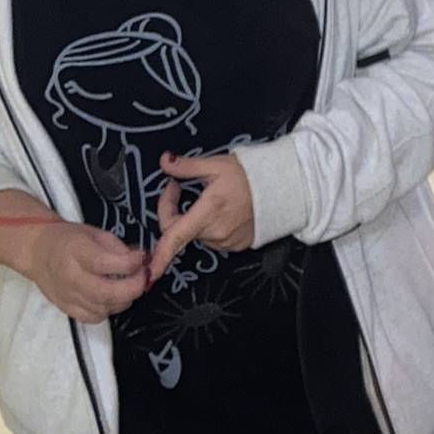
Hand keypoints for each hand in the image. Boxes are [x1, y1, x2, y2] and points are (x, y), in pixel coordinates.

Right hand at [24, 221, 148, 324]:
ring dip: (124, 299)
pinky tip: (111, 298)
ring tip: (127, 286)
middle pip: (107, 292)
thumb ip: (119, 249)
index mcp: (77, 252)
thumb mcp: (96, 234)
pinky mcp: (67, 309)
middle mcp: (71, 276)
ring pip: (105, 308)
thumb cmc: (69, 240)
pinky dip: (108, 310)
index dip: (131, 263)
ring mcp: (68, 296)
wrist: (38, 252)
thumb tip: (142, 262)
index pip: (105, 263)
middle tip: (143, 278)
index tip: (142, 258)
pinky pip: (94, 318)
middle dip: (134, 287)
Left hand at [150, 152, 254, 283]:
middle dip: (174, 211)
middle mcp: (216, 232)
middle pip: (182, 231)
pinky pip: (215, 239)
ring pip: (198, 234)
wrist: (284, 188)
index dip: (160, 257)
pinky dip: (212, 226)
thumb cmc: (252, 175)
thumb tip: (165, 162)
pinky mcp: (238, 245)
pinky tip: (224, 210)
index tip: (149, 271)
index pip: (175, 238)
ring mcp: (228, 241)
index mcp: (208, 212)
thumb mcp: (216, 165)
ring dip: (195, 219)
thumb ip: (187, 167)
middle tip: (178, 187)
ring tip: (207, 197)